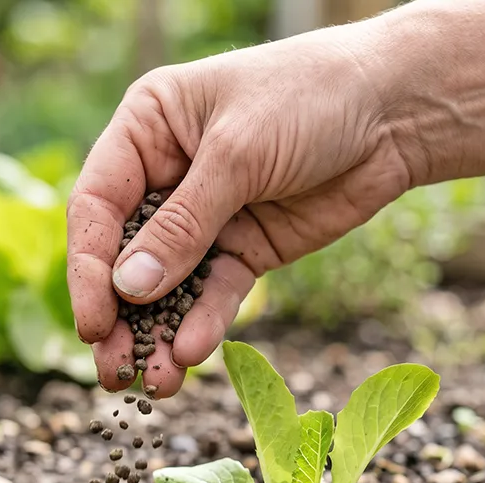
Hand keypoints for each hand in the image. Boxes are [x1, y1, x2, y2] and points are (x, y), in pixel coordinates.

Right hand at [67, 0, 484, 396]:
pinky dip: (205, 323)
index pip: (97, 205)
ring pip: (169, 285)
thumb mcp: (239, 154)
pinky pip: (217, 292)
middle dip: (120, 316)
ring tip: (155, 383)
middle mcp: (166, 175)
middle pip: (126, 255)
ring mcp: (207, 217)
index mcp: (146, 130)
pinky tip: (194, 353)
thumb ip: (183, 225)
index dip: (89, 268)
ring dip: (159, 333)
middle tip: (112, 372)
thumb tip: (128, 289)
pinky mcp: (247, 249)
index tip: (92, 323)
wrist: (395, 111)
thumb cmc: (309, 97)